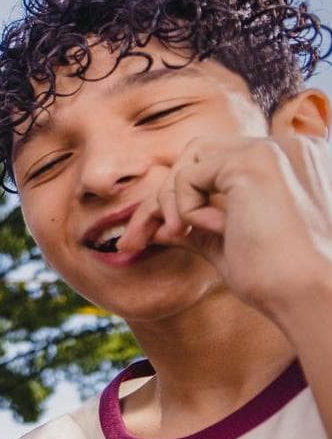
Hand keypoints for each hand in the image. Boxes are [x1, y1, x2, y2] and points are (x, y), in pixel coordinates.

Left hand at [115, 134, 331, 321]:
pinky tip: (219, 230)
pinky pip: (189, 177)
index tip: (156, 237)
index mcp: (288, 164)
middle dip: (161, 199)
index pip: (216, 164)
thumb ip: (198, 225)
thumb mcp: (227, 244)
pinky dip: (188, 209)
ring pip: (188, 162)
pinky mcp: (254, 160)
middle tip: (132, 242)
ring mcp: (272, 149)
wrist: (306, 292)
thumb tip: (161, 223)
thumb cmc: (276, 278)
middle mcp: (285, 147)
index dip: (180, 198)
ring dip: (172, 204)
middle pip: (196, 156)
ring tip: (186, 236)